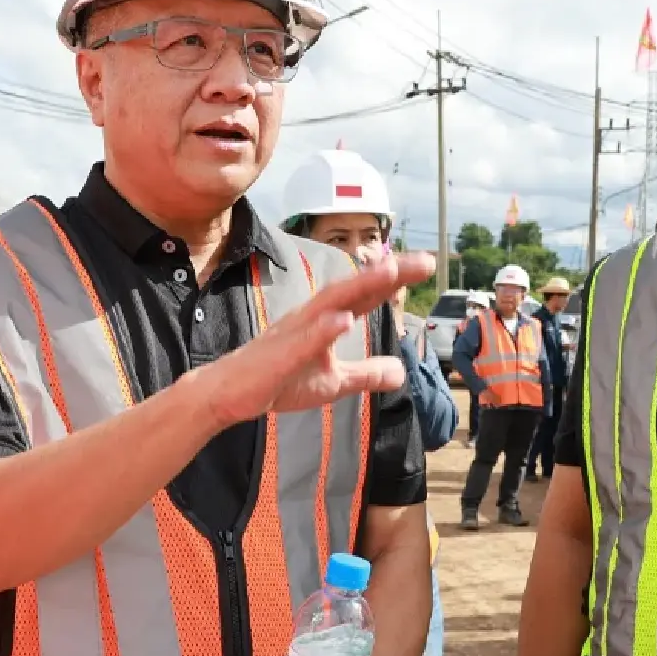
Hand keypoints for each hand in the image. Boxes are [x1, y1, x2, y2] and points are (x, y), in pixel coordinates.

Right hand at [193, 252, 433, 430]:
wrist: (229, 394)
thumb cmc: (277, 380)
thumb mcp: (333, 383)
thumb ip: (366, 375)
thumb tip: (400, 373)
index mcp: (325, 321)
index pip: (365, 295)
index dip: (395, 279)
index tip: (427, 264)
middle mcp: (312, 317)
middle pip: (355, 289)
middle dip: (388, 273)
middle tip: (425, 261)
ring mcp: (294, 334)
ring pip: (330, 304)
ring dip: (359, 286)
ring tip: (389, 271)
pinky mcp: (278, 357)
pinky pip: (302, 341)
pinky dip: (323, 330)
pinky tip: (344, 321)